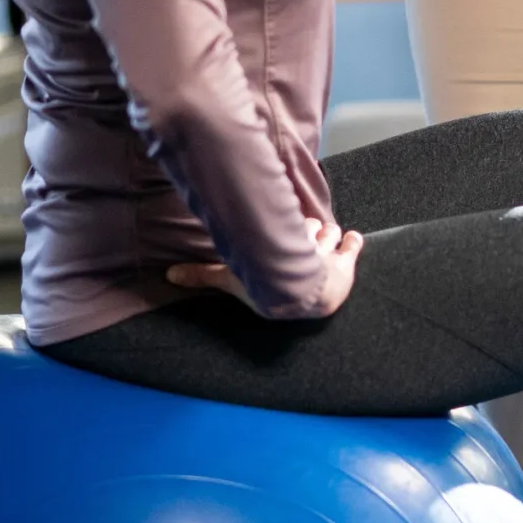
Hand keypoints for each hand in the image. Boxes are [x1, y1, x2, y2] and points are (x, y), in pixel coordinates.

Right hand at [165, 217, 360, 318]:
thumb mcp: (229, 278)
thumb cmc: (264, 285)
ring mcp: (327, 254)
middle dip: (309, 232)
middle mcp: (303, 244)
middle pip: (310, 229)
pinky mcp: (346, 264)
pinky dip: (353, 243)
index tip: (290, 226)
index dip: (290, 228)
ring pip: (330, 234)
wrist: (299, 295)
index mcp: (280, 244)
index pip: (284, 228)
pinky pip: (353, 248)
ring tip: (325, 238)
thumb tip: (168, 275)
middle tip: (304, 237)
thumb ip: (201, 275)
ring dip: (329, 236)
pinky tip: (353, 239)